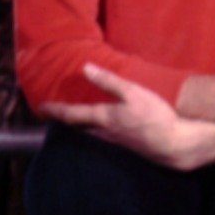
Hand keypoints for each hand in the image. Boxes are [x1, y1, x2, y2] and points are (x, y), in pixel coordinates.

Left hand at [42, 64, 214, 170]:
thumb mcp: (133, 92)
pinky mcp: (127, 146)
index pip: (71, 114)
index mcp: (103, 117)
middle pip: (78, 128)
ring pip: (90, 134)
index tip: (42, 107)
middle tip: (56, 115)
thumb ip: (109, 81)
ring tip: (76, 121)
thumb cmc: (153, 116)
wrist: (173, 144)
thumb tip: (86, 67)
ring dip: (80, 128)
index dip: (55, 110)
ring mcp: (115, 142)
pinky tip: (103, 130)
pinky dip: (95, 132)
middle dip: (66, 121)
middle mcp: (104, 132)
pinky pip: (103, 138)